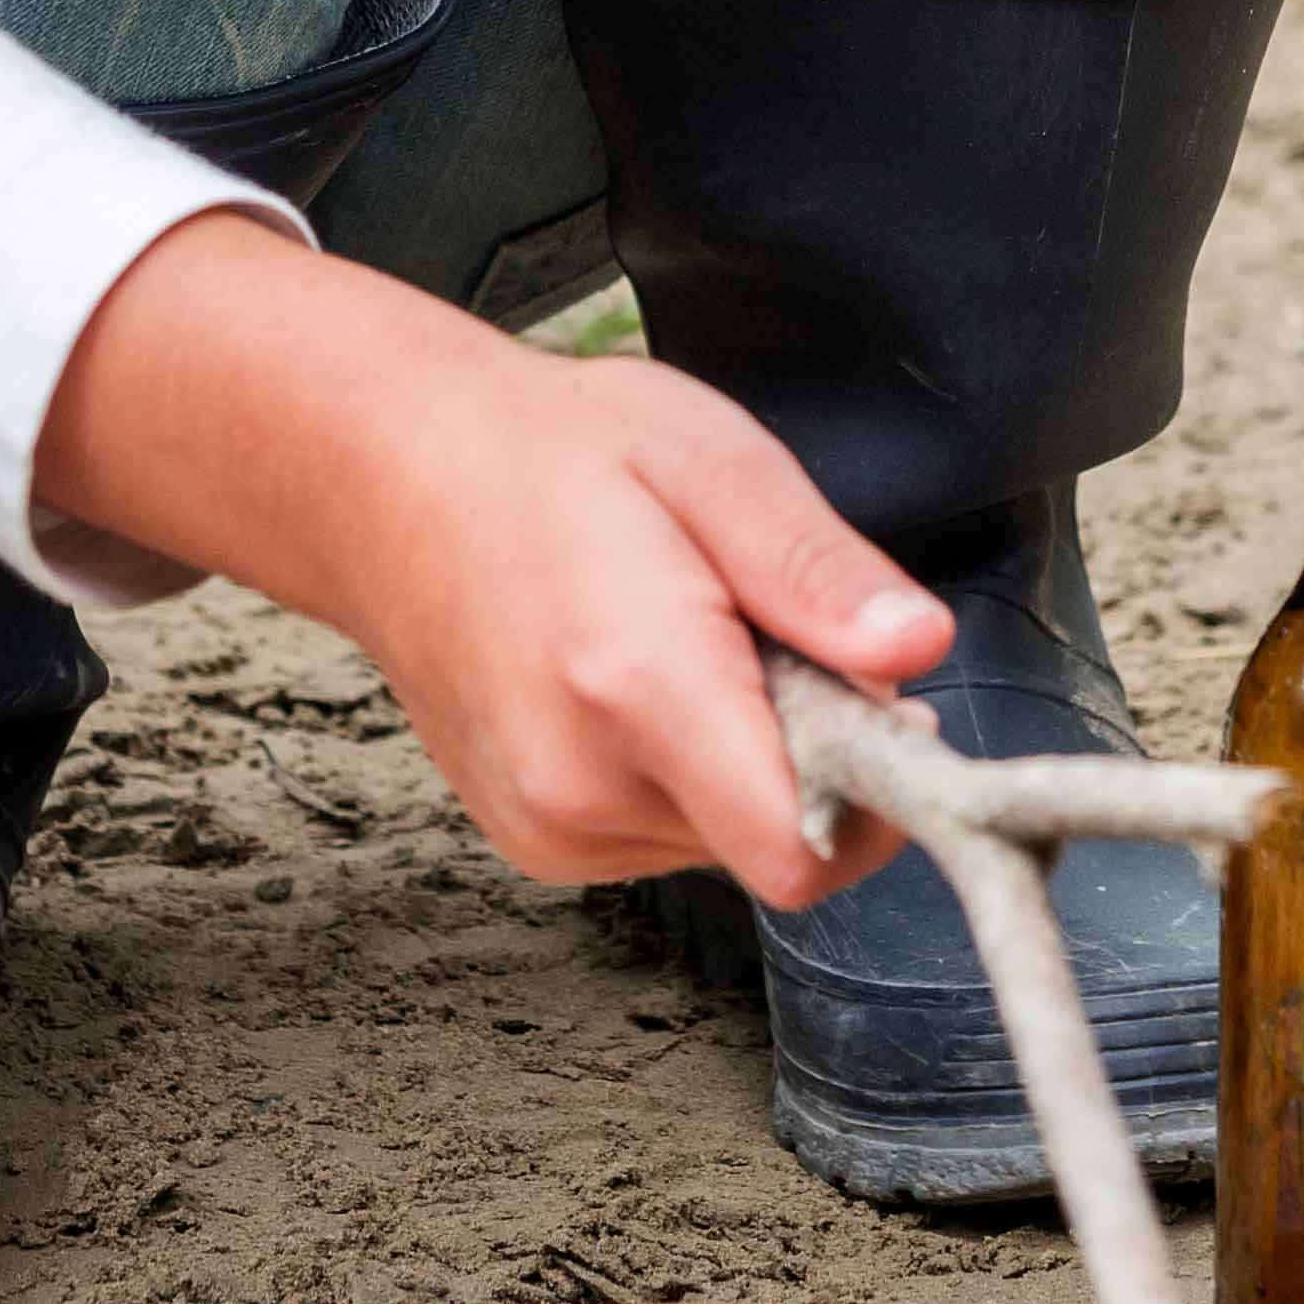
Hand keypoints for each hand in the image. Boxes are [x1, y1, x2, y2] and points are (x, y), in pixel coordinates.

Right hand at [34, 212, 948, 899]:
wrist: (386, 480)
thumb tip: (917, 652)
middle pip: (783, 840)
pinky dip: (689, 775)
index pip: (804, 848)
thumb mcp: (712, 463)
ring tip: (687, 642)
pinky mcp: (542, 842)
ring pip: (732, 840)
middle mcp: (582, 785)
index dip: (878, 794)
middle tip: (764, 632)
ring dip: (748, 760)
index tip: (890, 711)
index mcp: (635, 684)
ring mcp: (551, 827)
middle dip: (813, 750)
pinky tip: (639, 682)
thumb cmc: (550, 456)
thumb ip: (816, 572)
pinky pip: (671, 837)